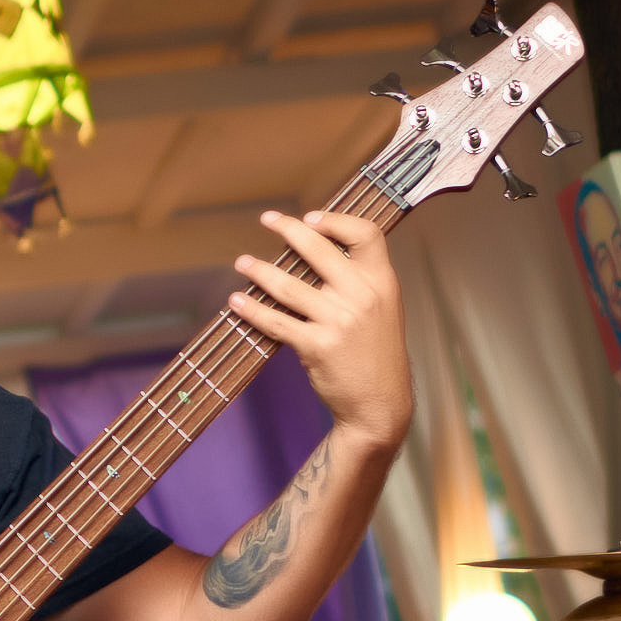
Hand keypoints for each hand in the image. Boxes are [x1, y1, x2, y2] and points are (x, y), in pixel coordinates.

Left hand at [227, 210, 412, 450]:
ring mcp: (339, 322)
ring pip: (289, 286)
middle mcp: (362, 297)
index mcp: (382, 282)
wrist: (379, 404)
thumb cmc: (376, 355)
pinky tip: (237, 301)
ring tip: (242, 263)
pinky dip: (252, 310)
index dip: (336, 219)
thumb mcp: (383, 310)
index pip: (365, 234)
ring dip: (259, 271)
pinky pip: (276, 322)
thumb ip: (359, 282)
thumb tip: (317, 252)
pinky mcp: (317, 347)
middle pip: (319, 249)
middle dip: (288, 229)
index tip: (310, 216)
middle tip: (267, 219)